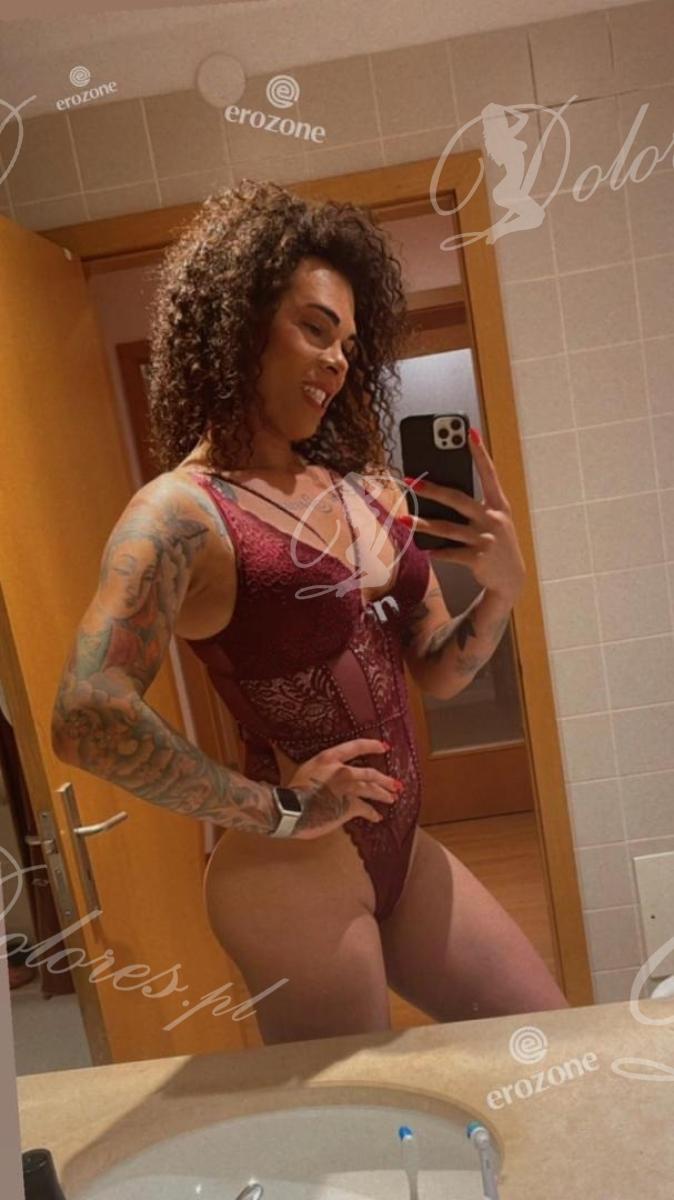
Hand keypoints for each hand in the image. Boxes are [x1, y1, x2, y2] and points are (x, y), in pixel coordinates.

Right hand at [286, 738, 399, 839]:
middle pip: (369, 773)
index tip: (384, 747)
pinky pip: (365, 809)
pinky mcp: (349, 806)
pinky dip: (372, 813)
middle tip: (395, 784)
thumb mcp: (304, 770)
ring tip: (392, 798)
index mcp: (328, 758)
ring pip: (371, 789)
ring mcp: (347, 788)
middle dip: (384, 779)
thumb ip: (319, 770)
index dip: (371, 745)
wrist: (290, 810)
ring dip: (383, 794)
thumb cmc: (291, 791)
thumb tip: (317, 770)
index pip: (356, 747)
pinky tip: (377, 817)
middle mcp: (341, 771)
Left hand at [403, 428, 525, 602]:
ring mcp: (486, 538)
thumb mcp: (493, 520)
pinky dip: (438, 552)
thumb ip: (474, 506)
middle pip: (457, 499)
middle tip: (410, 481)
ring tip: (403, 520)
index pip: (489, 473)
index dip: (479, 452)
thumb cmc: (496, 542)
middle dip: (432, 490)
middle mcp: (493, 518)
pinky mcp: (478, 558)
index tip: (469, 431)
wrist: (510, 579)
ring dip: (423, 525)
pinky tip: (426, 550)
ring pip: (447, 529)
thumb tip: (439, 493)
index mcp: (498, 504)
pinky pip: (451, 553)